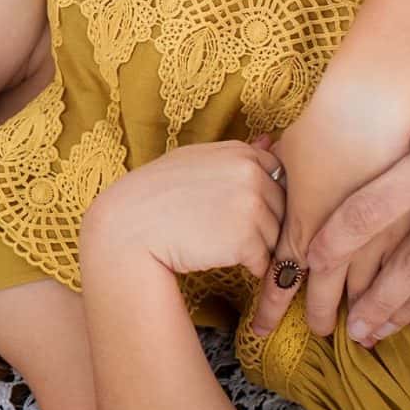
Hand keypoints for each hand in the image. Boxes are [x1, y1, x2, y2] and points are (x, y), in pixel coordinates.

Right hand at [81, 139, 287, 280]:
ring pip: (274, 237)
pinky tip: (218, 257)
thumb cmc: (155, 195)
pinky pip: (263, 262)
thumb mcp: (192, 160)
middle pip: (281, 208)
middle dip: (263, 223)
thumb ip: (234, 155)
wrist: (128, 229)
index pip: (278, 176)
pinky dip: (248, 267)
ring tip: (217, 243)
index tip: (235, 207)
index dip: (261, 196)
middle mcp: (251, 175)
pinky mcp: (246, 240)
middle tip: (223, 230)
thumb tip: (271, 141)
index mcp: (240, 152)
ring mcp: (251, 207)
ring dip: (255, 246)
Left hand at [248, 98, 409, 336]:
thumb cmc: (320, 128)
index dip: (270, 308)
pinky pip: (404, 273)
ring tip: (366, 330)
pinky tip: (406, 302)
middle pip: (326, 294)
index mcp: (301, 230)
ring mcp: (376, 240)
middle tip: (321, 334)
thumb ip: (278, 179)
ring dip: (365, 312)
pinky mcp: (409, 228)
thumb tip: (269, 176)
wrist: (369, 111)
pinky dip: (402, 291)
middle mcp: (337, 245)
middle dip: (321, 317)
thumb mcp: (286, 158)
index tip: (260, 330)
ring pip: (368, 291)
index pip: (280, 280)